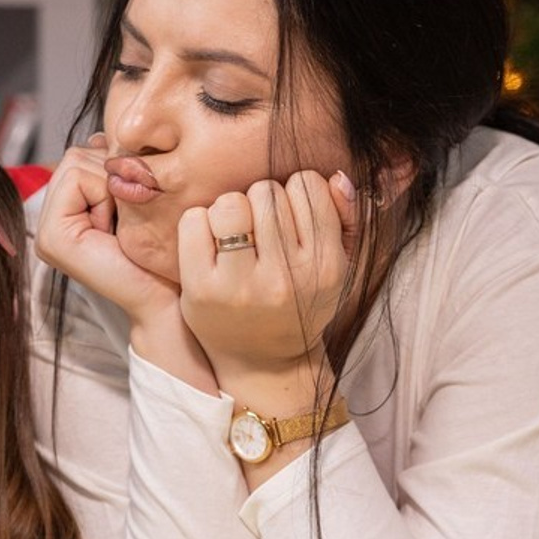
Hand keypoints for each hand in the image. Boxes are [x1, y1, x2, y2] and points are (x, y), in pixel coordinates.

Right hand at [34, 137, 175, 324]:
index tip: (127, 212)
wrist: (167, 298)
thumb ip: (111, 171)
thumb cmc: (159, 254)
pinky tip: (114, 232)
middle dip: (111, 177)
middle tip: (124, 221)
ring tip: (120, 227)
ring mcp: (45, 232)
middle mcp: (47, 222)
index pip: (79, 155)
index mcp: (63, 214)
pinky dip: (105, 195)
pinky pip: (79, 179)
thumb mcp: (133, 201)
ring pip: (76, 163)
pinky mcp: (52, 239)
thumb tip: (99, 136)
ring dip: (111, 187)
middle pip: (75, 155)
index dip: (113, 171)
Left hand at [176, 169, 356, 381]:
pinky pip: (194, 221)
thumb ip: (345, 217)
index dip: (294, 190)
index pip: (307, 185)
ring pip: (230, 202)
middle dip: (260, 201)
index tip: (289, 215)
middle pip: (266, 190)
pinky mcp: (201, 288)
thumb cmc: (298, 302)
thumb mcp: (337, 267)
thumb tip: (334, 177)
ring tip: (234, 233)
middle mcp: (285, 277)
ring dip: (229, 210)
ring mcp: (240, 285)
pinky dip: (198, 223)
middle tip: (258, 228)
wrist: (263, 361)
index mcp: (325, 266)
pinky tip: (209, 244)